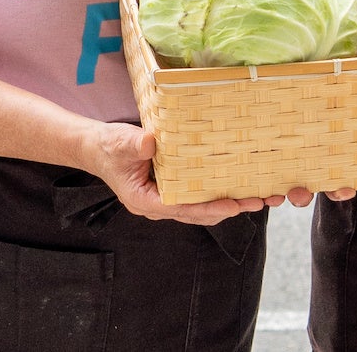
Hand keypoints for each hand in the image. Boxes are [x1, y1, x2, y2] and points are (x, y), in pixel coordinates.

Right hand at [81, 122, 270, 224]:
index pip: (185, 209)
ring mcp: (166, 199)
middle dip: (230, 208)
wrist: (96, 148)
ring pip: (202, 207)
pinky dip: (217, 192)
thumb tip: (150, 143)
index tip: (235, 206)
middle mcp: (159, 205)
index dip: (211, 208)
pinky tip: (236, 184)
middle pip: (200, 213)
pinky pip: (198, 196)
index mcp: (147, 201)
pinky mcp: (171, 190)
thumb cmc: (107, 147)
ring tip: (258, 197)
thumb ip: (135, 144)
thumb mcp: (120, 143)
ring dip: (229, 202)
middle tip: (260, 201)